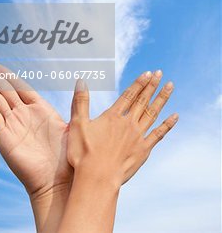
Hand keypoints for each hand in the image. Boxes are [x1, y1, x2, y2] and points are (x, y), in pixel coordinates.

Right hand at [0, 58, 72, 231]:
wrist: (58, 182)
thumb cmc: (68, 157)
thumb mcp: (73, 125)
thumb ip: (75, 103)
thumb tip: (82, 80)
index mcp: (39, 110)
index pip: (20, 87)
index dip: (8, 75)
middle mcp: (23, 115)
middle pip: (4, 90)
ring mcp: (13, 126)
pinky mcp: (5, 138)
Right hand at [57, 70, 177, 232]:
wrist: (97, 179)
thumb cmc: (84, 154)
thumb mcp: (78, 124)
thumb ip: (80, 102)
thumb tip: (81, 80)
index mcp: (113, 117)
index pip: (129, 95)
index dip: (139, 83)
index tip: (149, 73)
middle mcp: (128, 124)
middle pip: (143, 100)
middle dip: (152, 86)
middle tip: (161, 74)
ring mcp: (138, 137)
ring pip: (153, 113)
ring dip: (162, 99)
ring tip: (170, 87)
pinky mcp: (143, 150)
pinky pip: (158, 134)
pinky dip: (167, 125)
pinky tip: (175, 116)